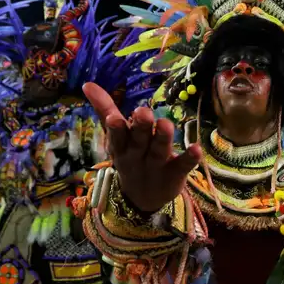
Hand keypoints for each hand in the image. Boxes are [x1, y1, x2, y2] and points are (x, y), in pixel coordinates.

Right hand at [82, 82, 200, 212]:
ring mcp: (157, 165)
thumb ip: (105, 110)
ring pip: (159, 150)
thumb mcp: (116, 138)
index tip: (114, 118)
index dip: (116, 129)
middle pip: (139, 141)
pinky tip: (196, 149)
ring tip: (166, 123)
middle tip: (143, 112)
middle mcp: (138, 156)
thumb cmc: (130, 157)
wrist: (143, 199)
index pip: (117, 137)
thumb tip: (87, 84)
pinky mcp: (175, 174)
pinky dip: (189, 158)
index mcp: (122, 146)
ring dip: (163, 137)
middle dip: (141, 127)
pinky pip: (183, 165)